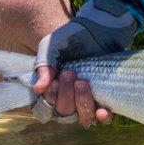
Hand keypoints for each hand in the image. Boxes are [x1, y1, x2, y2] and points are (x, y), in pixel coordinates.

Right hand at [30, 0, 135, 125]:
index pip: (48, 106)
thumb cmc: (70, 39)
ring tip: (83, 82)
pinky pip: (103, 116)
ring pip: (83, 116)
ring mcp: (87, 99)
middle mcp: (69, 98)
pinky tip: (103, 111)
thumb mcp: (51, 48)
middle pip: (65, 112)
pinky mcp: (105, 97)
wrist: (96, 28)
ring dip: (82, 102)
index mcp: (53, 89)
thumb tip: (38, 89)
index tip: (54, 81)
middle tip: (69, 73)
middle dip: (66, 94)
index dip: (52, 97)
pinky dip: (102, 116)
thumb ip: (44, 66)